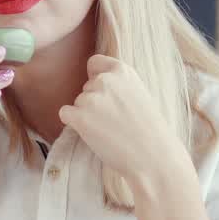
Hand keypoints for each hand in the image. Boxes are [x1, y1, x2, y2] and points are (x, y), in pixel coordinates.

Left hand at [57, 55, 184, 184]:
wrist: (153, 156)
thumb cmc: (150, 131)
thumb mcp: (139, 94)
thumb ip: (119, 85)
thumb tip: (95, 82)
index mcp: (122, 71)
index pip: (95, 62)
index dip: (95, 76)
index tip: (103, 91)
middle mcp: (104, 81)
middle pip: (86, 88)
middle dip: (94, 102)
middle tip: (114, 121)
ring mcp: (90, 98)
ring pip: (77, 103)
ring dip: (87, 116)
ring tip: (110, 130)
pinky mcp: (79, 117)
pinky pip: (65, 114)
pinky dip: (74, 124)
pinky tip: (94, 134)